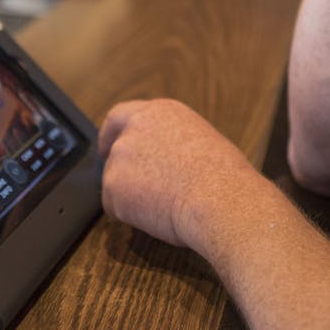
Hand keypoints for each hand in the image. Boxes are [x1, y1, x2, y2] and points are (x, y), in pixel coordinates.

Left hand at [99, 99, 256, 248]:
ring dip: (131, 197)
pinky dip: (130, 216)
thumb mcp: (201, 141)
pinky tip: (157, 215)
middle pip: (115, 151)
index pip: (120, 116)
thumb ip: (171, 142)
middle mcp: (135, 128)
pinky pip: (116, 207)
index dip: (110, 134)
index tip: (106, 146)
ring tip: (165, 205)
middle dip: (120, 171)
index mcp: (159, 113)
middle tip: (132, 189)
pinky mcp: (114, 186)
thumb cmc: (223, 177)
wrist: (218, 198)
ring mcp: (121, 156)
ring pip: (115, 182)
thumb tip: (165, 160)